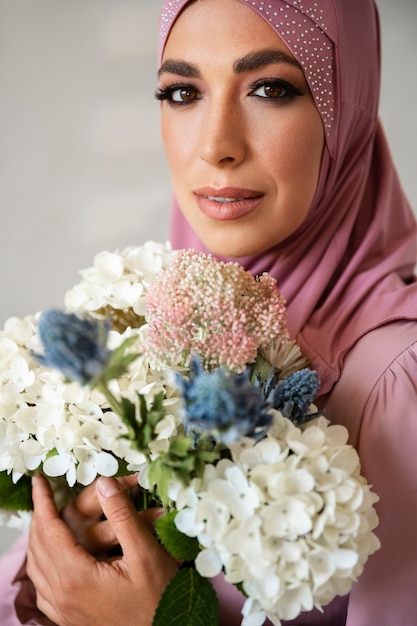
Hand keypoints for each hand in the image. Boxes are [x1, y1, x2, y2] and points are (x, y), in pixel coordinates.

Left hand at [27, 474, 177, 625]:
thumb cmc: (159, 600)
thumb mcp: (146, 553)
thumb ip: (122, 516)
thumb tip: (104, 482)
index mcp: (75, 577)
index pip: (49, 529)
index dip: (43, 501)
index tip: (39, 480)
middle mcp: (62, 596)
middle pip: (38, 546)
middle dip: (40, 515)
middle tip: (44, 492)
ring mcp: (63, 611)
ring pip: (36, 567)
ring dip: (38, 537)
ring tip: (46, 516)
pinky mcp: (68, 619)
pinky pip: (42, 587)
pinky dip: (41, 563)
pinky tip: (52, 555)